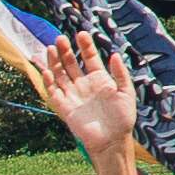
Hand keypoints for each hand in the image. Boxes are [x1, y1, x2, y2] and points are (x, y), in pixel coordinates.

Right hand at [28, 31, 136, 155]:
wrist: (113, 141)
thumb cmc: (122, 118)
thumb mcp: (126, 93)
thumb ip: (121, 74)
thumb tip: (115, 55)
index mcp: (99, 79)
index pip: (89, 58)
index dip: (85, 46)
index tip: (81, 34)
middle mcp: (84, 85)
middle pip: (71, 63)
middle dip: (65, 50)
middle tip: (60, 38)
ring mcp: (73, 95)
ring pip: (60, 74)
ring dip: (54, 62)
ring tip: (51, 48)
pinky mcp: (64, 107)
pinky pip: (53, 92)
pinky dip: (49, 82)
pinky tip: (47, 71)